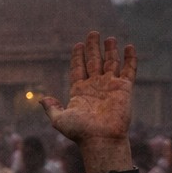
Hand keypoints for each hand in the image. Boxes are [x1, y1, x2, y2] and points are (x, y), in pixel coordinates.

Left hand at [40, 32, 136, 146]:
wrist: (100, 138)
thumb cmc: (79, 131)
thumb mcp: (59, 119)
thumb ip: (51, 108)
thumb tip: (41, 99)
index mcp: (79, 91)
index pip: (78, 68)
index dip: (77, 57)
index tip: (77, 45)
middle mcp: (95, 86)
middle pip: (94, 62)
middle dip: (93, 48)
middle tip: (93, 33)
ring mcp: (110, 86)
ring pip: (111, 63)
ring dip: (110, 50)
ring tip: (109, 38)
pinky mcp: (124, 88)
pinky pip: (128, 70)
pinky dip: (129, 59)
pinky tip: (129, 47)